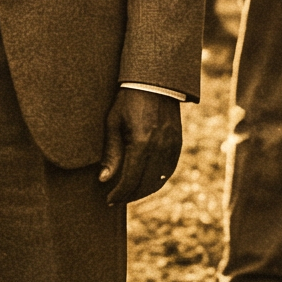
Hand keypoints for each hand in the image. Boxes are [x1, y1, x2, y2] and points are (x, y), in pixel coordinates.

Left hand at [100, 89, 182, 206]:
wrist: (154, 82)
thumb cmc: (127, 100)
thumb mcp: (113, 123)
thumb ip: (111, 153)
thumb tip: (104, 179)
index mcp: (142, 142)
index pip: (130, 179)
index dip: (119, 193)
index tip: (109, 199)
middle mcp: (159, 146)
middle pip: (146, 183)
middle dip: (130, 195)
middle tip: (117, 199)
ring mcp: (171, 145)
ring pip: (159, 180)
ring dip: (144, 190)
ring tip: (129, 192)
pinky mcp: (177, 143)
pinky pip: (168, 169)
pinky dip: (158, 180)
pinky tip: (146, 182)